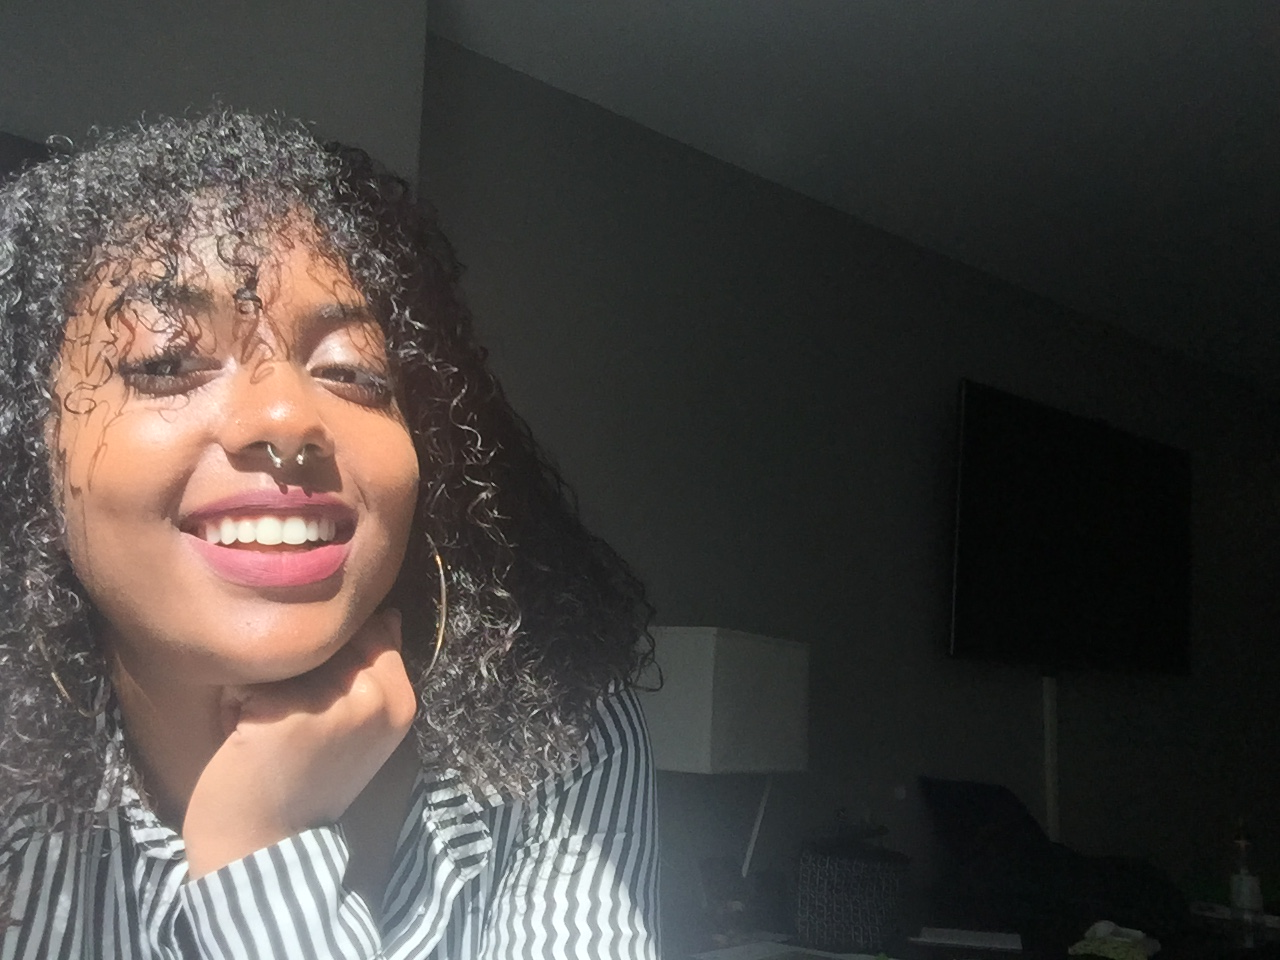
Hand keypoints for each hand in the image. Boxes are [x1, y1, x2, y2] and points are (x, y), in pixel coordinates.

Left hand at [182, 609, 416, 878]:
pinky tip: (244, 740)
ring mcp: (330, 703)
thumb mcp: (361, 726)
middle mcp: (374, 697)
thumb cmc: (307, 781)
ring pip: (283, 656)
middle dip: (298, 670)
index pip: (371, 630)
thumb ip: (374, 670)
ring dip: (265, 685)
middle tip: (294, 721)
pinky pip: (246, 680)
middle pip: (325, 640)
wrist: (266, 846)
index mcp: (400, 700)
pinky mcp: (283, 711)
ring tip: (268, 728)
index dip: (336, 655)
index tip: (325, 702)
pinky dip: (234, 705)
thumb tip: (387, 613)